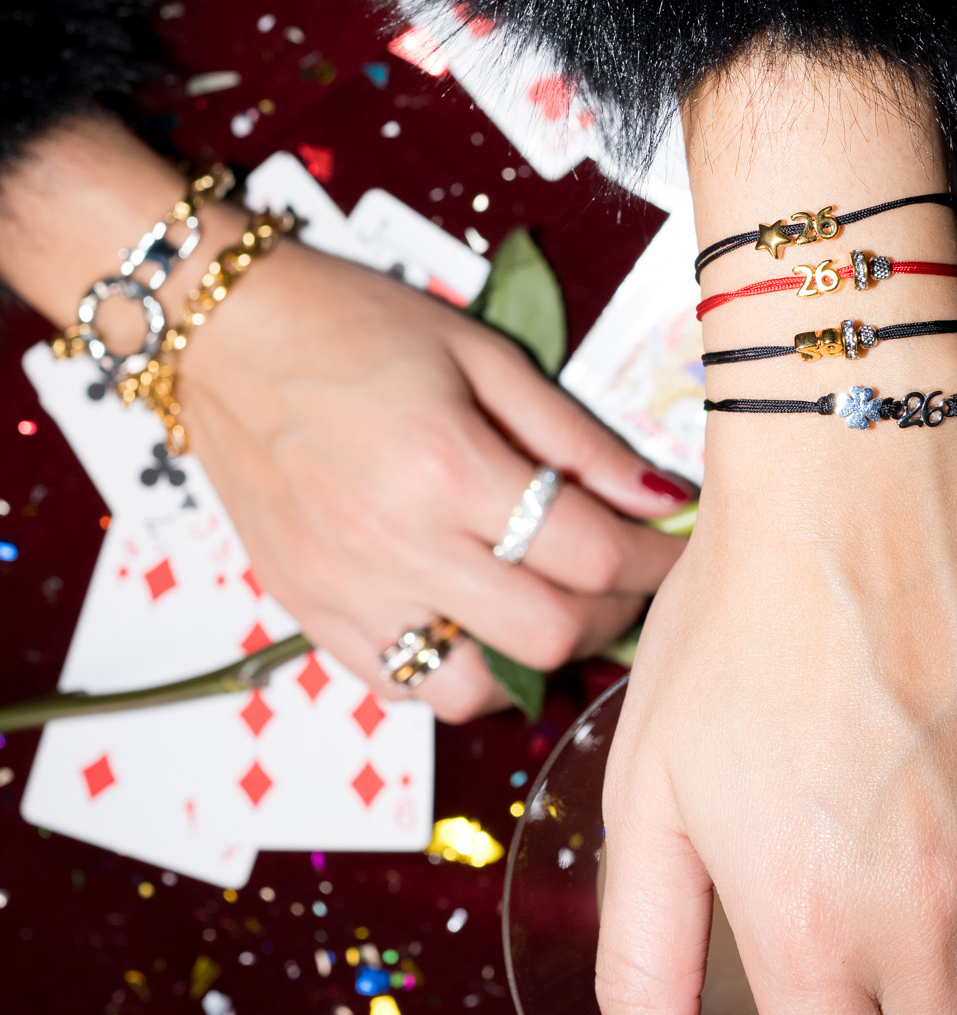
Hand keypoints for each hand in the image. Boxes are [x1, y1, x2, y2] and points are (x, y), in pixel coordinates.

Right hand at [182, 232, 687, 719]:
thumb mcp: (482, 355)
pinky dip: (452, 671)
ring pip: (473, 687)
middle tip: (624, 581)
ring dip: (530, 661)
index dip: (653, 559)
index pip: (589, 552)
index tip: (673, 547)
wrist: (223, 333)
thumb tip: (658, 496)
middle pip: (546, 633)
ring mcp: (345, 590)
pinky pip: (399, 685)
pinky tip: (474, 622)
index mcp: (447, 466)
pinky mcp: (307, 614)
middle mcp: (395, 543)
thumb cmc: (354, 327)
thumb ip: (574, 436)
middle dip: (610, 614)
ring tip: (547, 609)